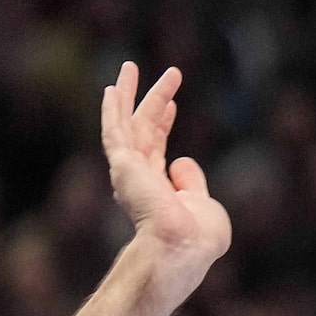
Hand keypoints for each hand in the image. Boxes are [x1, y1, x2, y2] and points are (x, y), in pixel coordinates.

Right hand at [100, 62, 229, 300]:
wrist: (181, 249)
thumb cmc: (197, 238)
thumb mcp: (203, 204)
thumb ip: (192, 183)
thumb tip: (182, 161)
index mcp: (155, 189)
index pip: (157, 149)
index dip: (164, 124)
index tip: (172, 104)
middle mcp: (137, 179)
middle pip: (142, 130)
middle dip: (153, 101)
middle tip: (168, 76)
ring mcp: (128, 172)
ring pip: (127, 123)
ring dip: (130, 94)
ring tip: (130, 66)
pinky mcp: (123, 165)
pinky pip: (115, 131)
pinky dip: (112, 109)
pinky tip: (114, 88)